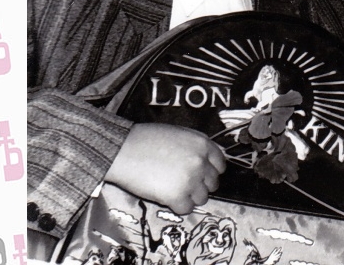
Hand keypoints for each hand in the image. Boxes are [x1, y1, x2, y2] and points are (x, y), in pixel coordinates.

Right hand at [104, 123, 225, 214]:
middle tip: (183, 183)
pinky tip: (165, 195)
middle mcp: (200, 162)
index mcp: (202, 144)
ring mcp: (190, 180)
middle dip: (199, 185)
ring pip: (202, 198)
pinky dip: (176, 206)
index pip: (220, 164)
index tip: (202, 176)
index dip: (210, 171)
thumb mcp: (177, 134)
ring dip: (189, 196)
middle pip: (213, 183)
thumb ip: (194, 147)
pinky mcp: (178, 196)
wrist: (122, 150)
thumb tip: (205, 162)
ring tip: (171, 188)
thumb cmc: (144, 140)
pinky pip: (186, 209)